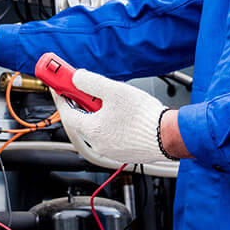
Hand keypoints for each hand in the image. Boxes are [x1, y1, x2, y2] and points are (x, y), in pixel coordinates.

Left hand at [52, 69, 170, 163]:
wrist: (170, 136)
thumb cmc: (145, 118)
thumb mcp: (115, 91)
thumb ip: (91, 82)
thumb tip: (77, 78)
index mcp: (93, 130)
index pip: (67, 113)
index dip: (61, 96)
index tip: (58, 85)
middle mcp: (99, 143)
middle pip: (81, 121)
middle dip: (81, 103)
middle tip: (82, 88)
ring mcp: (111, 150)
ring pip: (97, 128)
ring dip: (97, 113)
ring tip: (109, 99)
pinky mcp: (124, 152)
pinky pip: (110, 135)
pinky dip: (110, 123)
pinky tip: (122, 114)